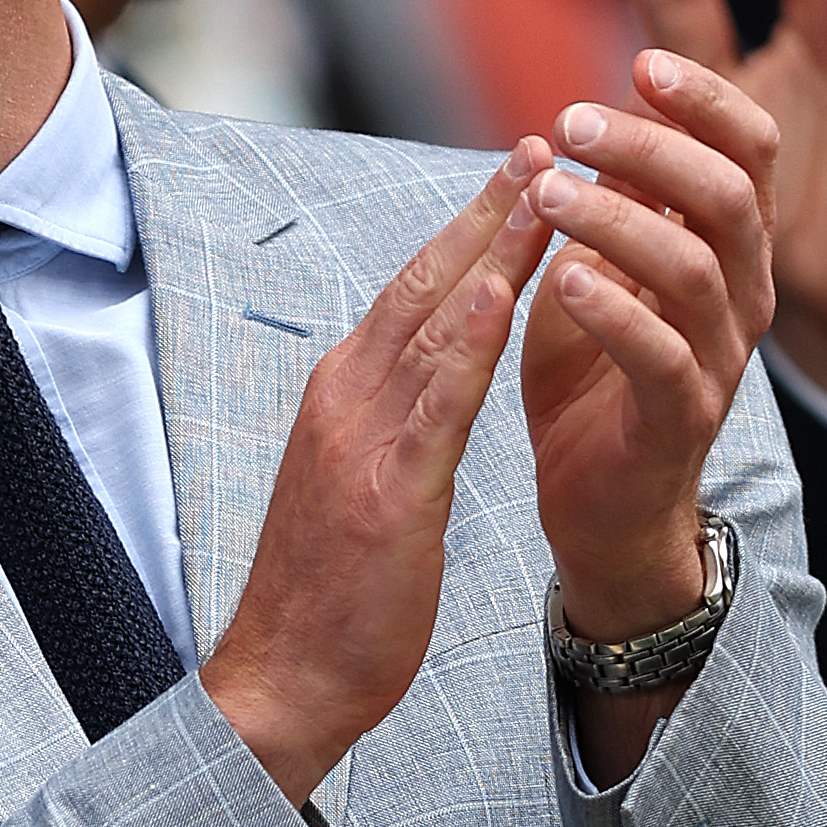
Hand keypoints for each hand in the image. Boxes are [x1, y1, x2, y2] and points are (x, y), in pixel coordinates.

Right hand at [203, 152, 557, 806]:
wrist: (282, 682)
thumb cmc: (326, 600)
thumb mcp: (359, 492)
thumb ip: (388, 429)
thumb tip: (423, 390)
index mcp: (340, 400)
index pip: (410, 298)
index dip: (466, 233)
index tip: (518, 177)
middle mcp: (343, 401)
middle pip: (423, 287)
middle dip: (485, 212)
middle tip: (542, 144)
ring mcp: (359, 441)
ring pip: (433, 324)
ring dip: (492, 249)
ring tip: (544, 187)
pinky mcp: (386, 491)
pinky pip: (436, 402)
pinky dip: (470, 339)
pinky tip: (506, 290)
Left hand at [521, 45, 774, 623]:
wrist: (599, 507)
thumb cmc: (591, 379)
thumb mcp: (598, 269)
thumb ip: (613, 202)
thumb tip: (601, 111)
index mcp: (728, 248)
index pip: (748, 150)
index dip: (706, 98)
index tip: (641, 62)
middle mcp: (742, 296)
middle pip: (727, 195)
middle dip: (652, 148)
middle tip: (571, 124)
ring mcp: (718, 359)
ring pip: (697, 268)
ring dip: (619, 222)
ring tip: (549, 197)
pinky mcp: (680, 418)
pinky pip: (662, 355)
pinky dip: (614, 311)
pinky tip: (563, 280)